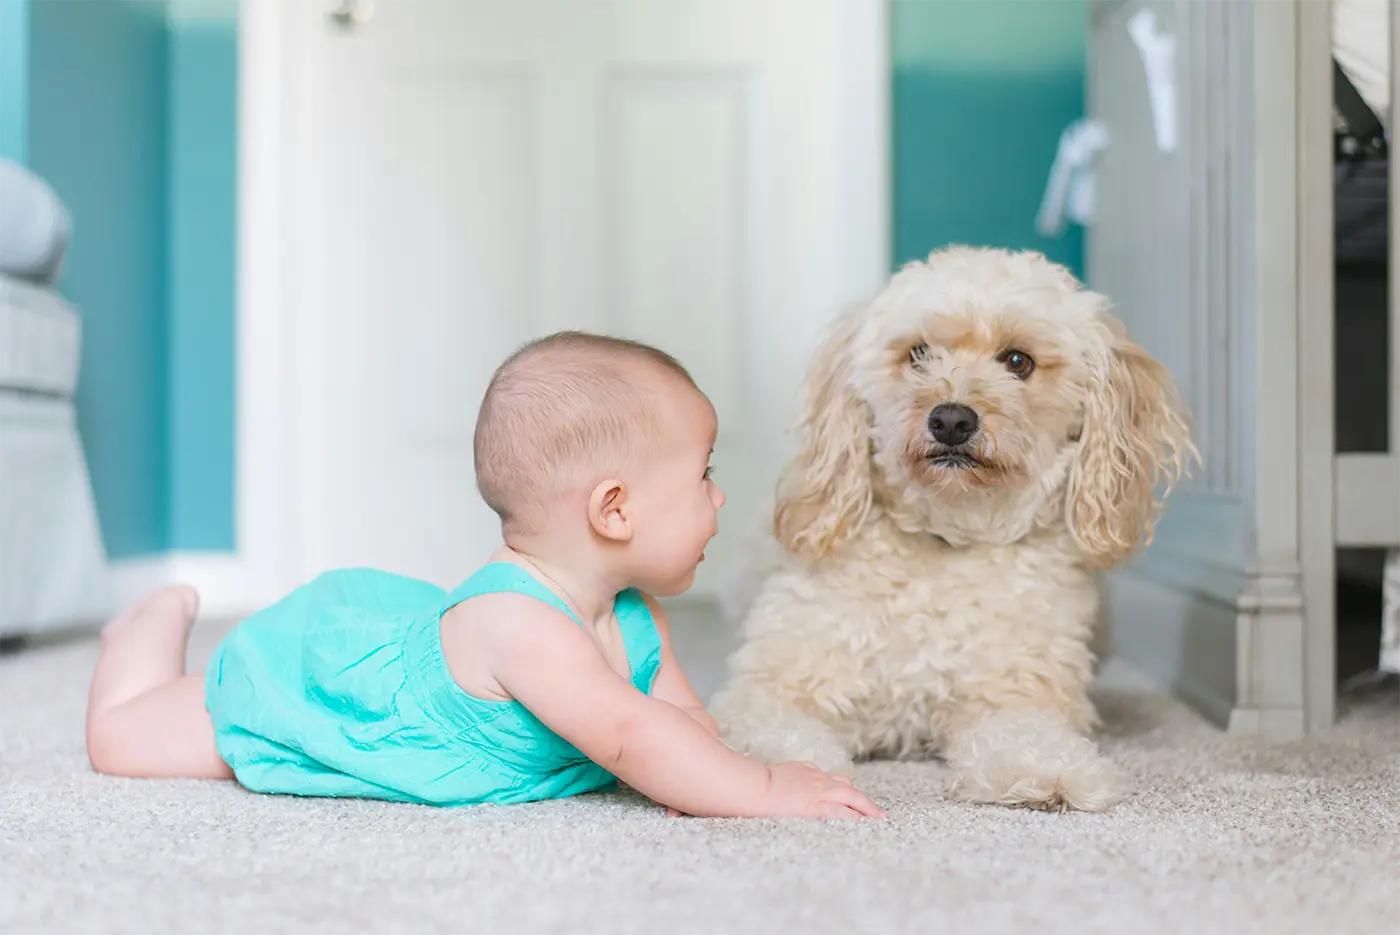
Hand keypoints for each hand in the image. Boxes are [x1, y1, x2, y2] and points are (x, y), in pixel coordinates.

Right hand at [663, 762, 884, 819]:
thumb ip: (716, 786)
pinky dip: (862, 814)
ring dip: (864, 808)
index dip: (829, 786)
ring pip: (848, 796)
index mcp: (790, 775)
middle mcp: (806, 779)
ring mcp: (814, 789)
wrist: (739, 790)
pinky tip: (875, 821)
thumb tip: (675, 810)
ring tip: (880, 818)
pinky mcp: (819, 804)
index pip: (816, 778)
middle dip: (856, 799)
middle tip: (873, 811)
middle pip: (838, 785)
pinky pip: (848, 809)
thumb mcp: (725, 785)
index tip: (840, 792)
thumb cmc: (730, 789)